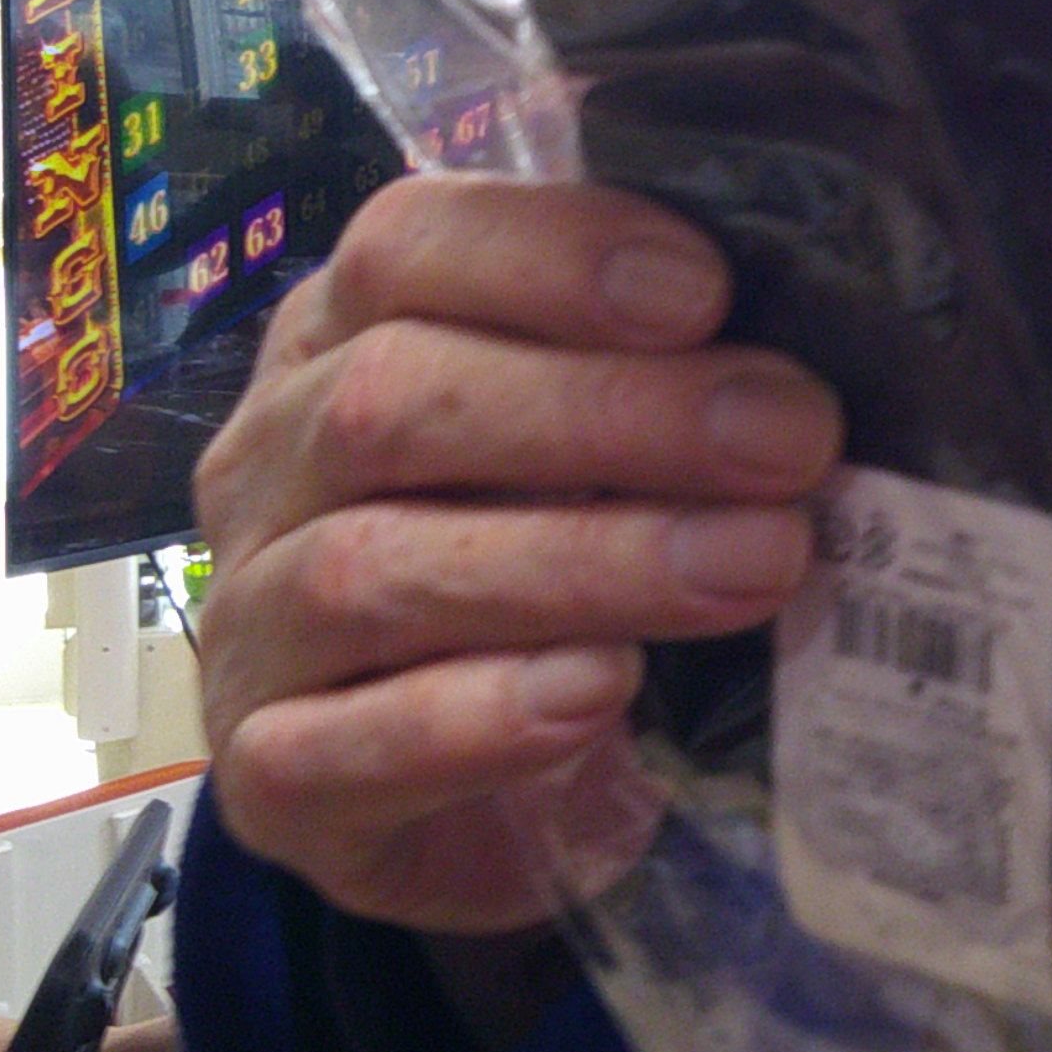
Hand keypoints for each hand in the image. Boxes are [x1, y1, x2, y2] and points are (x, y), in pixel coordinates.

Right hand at [194, 174, 837, 932]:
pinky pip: (340, 746)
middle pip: (395, 400)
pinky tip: (602, 694)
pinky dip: (478, 718)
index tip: (707, 291)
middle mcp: (271, 465)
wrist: (492, 805)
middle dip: (606, 413)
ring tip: (754, 564)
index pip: (403, 246)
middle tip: (788, 439)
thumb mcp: (603, 452)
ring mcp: (250, 627)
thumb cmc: (554, 571)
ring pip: (374, 568)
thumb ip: (665, 378)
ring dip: (583, 562)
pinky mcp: (275, 781)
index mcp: (341, 340)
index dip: (549, 255)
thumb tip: (801, 358)